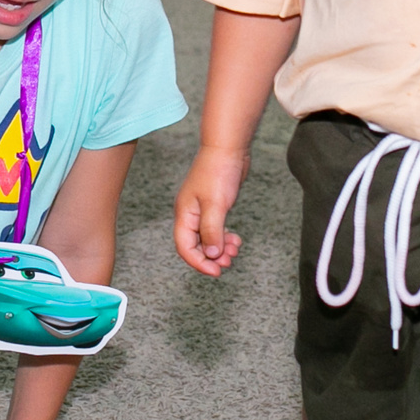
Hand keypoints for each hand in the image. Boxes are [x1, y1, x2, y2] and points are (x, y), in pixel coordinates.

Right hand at [173, 148, 247, 276]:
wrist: (228, 148)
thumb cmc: (218, 171)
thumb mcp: (216, 205)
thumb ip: (212, 231)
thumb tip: (212, 255)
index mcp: (185, 214)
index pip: (185, 247)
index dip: (199, 263)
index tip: (216, 272)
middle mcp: (190, 214)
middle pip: (195, 246)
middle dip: (212, 257)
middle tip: (229, 262)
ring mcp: (201, 210)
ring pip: (207, 239)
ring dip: (220, 248)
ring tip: (235, 249)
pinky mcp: (213, 206)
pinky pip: (215, 229)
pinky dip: (224, 237)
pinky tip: (235, 239)